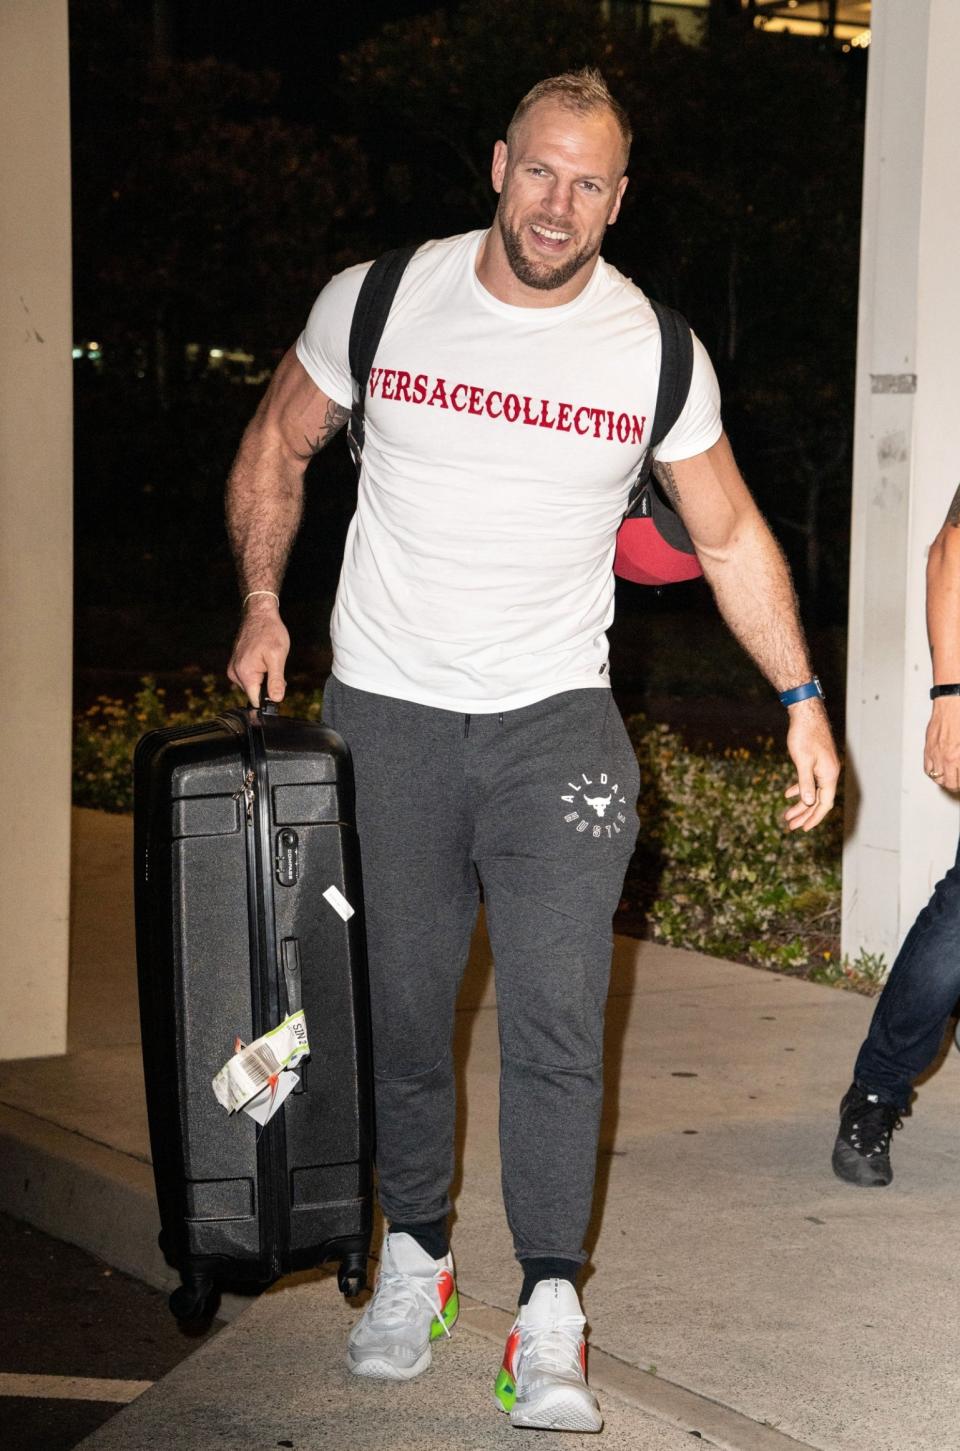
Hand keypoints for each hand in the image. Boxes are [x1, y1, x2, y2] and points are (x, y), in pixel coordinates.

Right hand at [227, 597, 289, 705]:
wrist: (259, 614)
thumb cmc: (269, 632)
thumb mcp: (278, 657)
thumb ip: (276, 680)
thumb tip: (277, 699)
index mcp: (244, 674)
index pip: (256, 700)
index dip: (269, 700)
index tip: (277, 689)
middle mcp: (235, 673)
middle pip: (255, 693)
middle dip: (267, 686)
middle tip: (275, 667)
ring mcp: (234, 669)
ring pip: (253, 685)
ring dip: (264, 678)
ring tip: (269, 660)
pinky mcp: (236, 665)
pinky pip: (249, 676)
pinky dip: (259, 672)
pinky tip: (263, 659)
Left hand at [782, 697, 840, 831]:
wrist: (807, 712)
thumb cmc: (804, 735)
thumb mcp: (803, 761)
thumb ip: (805, 783)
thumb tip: (807, 803)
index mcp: (829, 776)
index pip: (824, 804)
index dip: (813, 818)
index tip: (803, 829)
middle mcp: (829, 773)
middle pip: (818, 801)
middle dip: (804, 815)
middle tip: (790, 826)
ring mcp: (824, 768)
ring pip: (813, 792)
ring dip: (800, 804)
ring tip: (787, 816)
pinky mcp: (817, 762)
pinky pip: (810, 781)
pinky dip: (800, 789)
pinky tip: (788, 795)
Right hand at [923, 697, 959, 789]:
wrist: (953, 703)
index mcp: (957, 757)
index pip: (959, 779)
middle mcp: (945, 757)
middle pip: (948, 782)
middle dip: (955, 786)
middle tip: (958, 784)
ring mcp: (935, 753)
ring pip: (936, 777)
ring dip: (944, 781)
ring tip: (950, 780)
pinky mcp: (928, 747)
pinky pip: (927, 767)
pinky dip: (932, 772)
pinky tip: (938, 771)